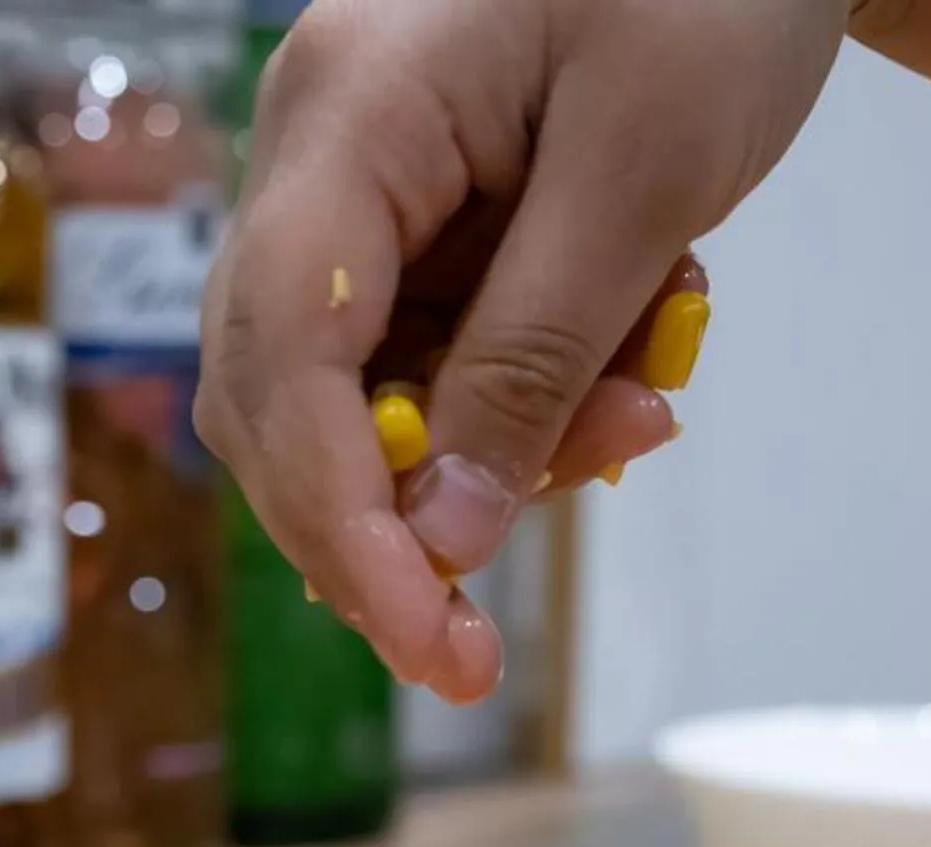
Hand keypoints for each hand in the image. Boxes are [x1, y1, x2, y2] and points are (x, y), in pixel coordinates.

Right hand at [196, 0, 847, 701]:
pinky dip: (526, 402)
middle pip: (285, 402)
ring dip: (490, 458)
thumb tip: (443, 537)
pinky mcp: (422, 225)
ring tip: (647, 404)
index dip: (337, 518)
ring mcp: (364, 193)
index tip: (422, 637)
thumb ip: (534, 356)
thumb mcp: (643, 171)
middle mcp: (321, 158)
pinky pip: (434, 363)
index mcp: (348, 114)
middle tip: (484, 647)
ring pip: (363, 404)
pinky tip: (632, 370)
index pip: (283, 352)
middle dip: (390, 529)